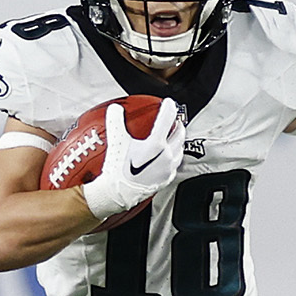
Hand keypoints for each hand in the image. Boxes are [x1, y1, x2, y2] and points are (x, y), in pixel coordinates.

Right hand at [80, 98, 183, 221]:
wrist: (118, 193)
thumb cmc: (118, 169)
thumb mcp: (116, 141)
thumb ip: (115, 121)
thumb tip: (115, 109)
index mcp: (157, 143)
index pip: (168, 118)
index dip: (169, 107)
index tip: (168, 103)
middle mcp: (166, 155)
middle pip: (179, 133)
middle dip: (178, 123)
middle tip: (174, 119)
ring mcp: (168, 168)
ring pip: (180, 149)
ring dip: (179, 140)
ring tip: (173, 136)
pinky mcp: (166, 179)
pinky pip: (175, 165)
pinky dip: (174, 156)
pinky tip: (168, 156)